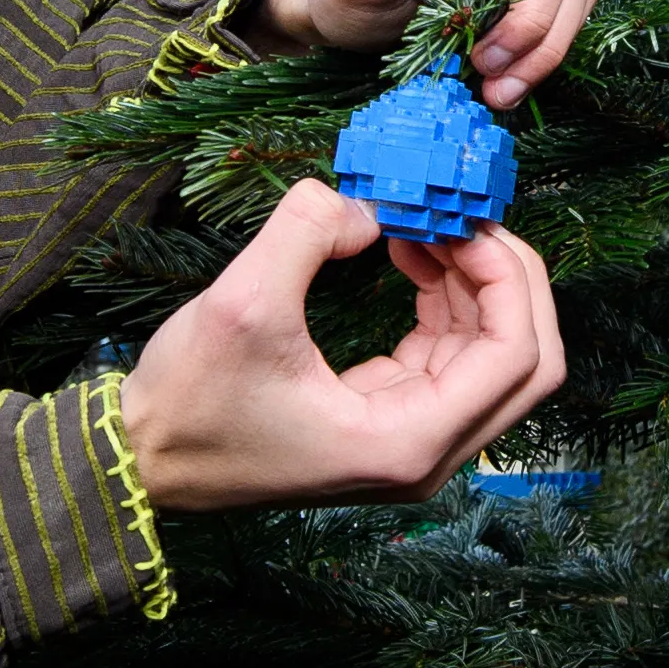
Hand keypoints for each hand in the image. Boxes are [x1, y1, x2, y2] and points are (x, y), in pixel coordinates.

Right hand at [120, 182, 567, 512]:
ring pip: (495, 360)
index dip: (506, 277)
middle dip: (507, 281)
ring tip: (426, 226)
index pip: (516, 357)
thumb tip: (363, 203)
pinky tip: (410, 257)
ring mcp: (411, 445)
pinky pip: (451, 360)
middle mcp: (426, 455)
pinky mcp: (389, 425)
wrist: (141, 463)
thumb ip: (307, 230)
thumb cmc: (188, 402)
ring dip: (476, 287)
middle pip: (527, 365)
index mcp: (408, 441)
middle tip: (461, 219)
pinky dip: (447, 305)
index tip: (460, 220)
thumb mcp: (242, 302)